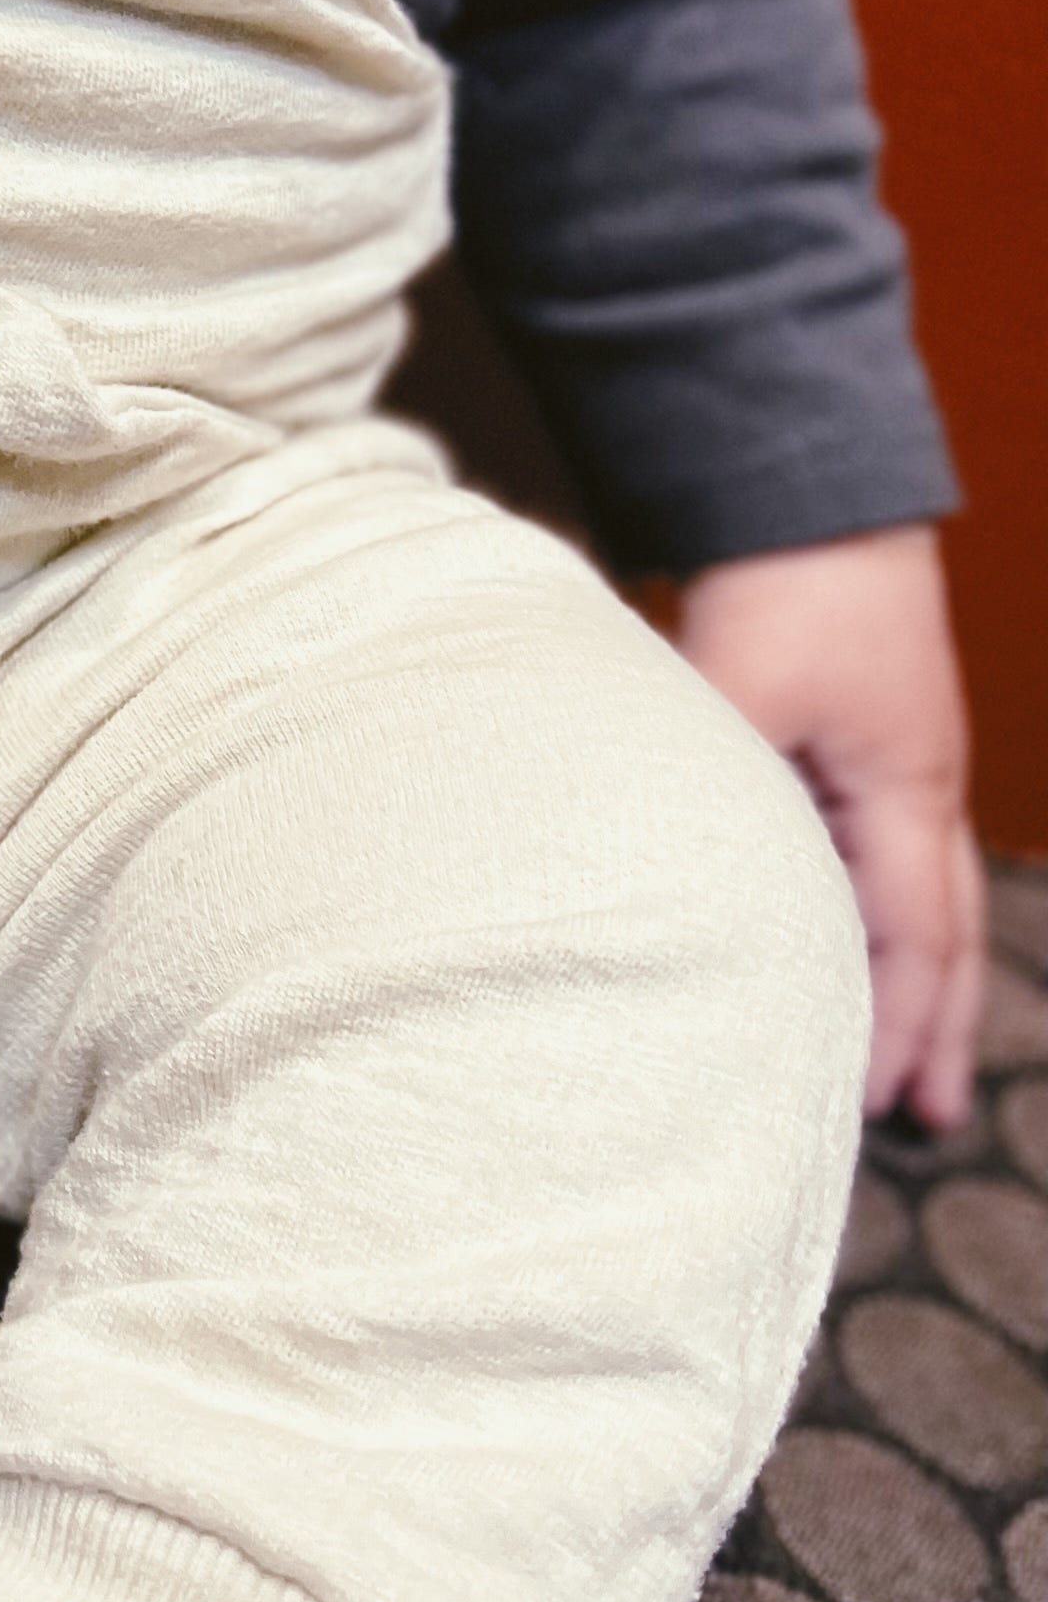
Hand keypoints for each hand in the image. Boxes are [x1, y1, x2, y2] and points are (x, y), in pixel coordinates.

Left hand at [677, 525, 984, 1131]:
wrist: (814, 483)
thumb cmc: (791, 580)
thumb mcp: (741, 686)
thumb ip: (711, 778)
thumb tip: (657, 869)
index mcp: (906, 789)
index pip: (910, 936)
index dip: (897, 1026)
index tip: (878, 1104)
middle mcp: (921, 787)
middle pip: (944, 932)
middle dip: (937, 1026)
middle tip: (926, 1118)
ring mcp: (905, 763)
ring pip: (922, 897)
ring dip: (915, 978)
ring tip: (906, 1055)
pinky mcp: (869, 739)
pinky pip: (890, 854)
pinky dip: (880, 913)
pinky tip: (848, 939)